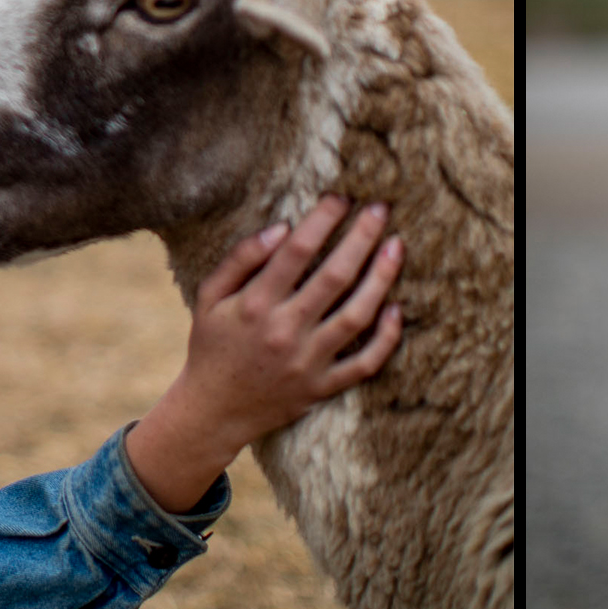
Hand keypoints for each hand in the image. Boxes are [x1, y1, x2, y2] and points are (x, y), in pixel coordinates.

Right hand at [122, 195, 404, 514]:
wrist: (212, 412)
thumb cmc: (212, 345)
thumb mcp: (210, 297)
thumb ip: (241, 258)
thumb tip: (283, 227)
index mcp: (255, 305)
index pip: (297, 252)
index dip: (323, 219)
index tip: (342, 196)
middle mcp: (284, 331)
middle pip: (334, 276)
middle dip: (361, 237)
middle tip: (380, 209)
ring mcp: (307, 362)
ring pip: (357, 315)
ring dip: (381, 277)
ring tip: (396, 246)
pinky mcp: (322, 387)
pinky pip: (365, 363)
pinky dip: (386, 337)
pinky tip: (397, 308)